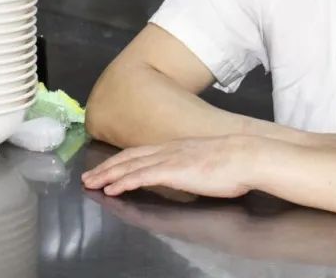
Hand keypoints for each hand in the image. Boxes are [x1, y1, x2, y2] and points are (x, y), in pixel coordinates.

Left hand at [81, 135, 259, 198]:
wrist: (248, 156)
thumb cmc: (236, 161)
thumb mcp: (208, 159)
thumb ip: (192, 164)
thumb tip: (188, 171)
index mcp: (177, 146)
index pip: (141, 152)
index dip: (121, 160)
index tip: (105, 167)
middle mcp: (169, 149)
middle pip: (129, 157)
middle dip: (106, 167)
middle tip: (87, 177)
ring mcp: (170, 159)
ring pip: (130, 166)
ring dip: (108, 175)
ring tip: (91, 184)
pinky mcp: (172, 171)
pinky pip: (141, 176)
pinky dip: (123, 182)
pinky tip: (111, 189)